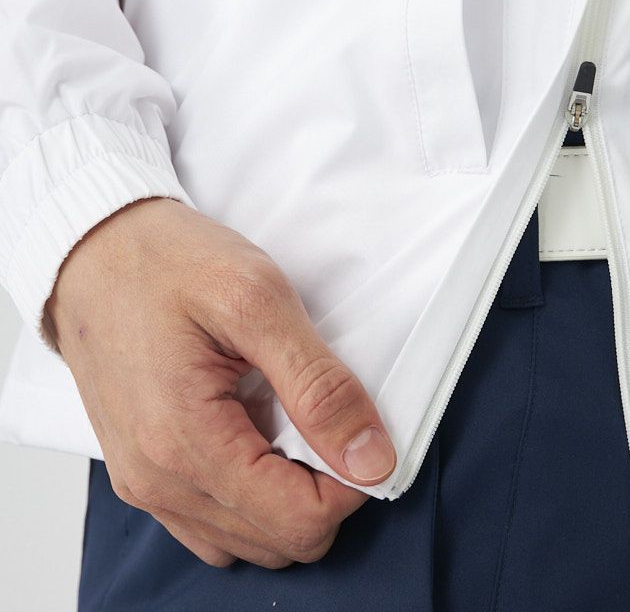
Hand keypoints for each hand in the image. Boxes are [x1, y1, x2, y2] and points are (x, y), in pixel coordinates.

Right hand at [44, 196, 395, 567]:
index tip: (361, 427)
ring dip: (288, 495)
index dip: (352, 482)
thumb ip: (318, 385)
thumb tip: (372, 457)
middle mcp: (157, 482)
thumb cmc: (166, 262)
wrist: (95, 250)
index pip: (299, 522)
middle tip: (328, 415)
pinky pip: (213, 522)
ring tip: (292, 420)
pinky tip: (259, 434)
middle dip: (323, 489)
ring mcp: (145, 484)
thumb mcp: (259, 299)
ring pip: (248, 541)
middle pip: (278, 543)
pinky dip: (252, 495)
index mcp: (185, 442)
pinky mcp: (142, 474)